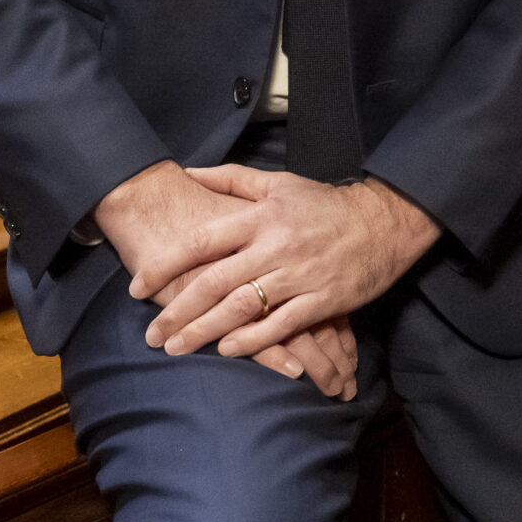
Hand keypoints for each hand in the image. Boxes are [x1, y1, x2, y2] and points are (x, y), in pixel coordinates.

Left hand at [91, 161, 356, 396]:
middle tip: (151, 333)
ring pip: (241, 309)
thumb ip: (231, 179)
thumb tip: (188, 172)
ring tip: (176, 347)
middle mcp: (275, 246)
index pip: (201, 242)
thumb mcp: (279, 183)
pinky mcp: (321, 301)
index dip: (165, 265)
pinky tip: (227, 350)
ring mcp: (298, 276)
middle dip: (177, 312)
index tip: (137, 286)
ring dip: (203, 331)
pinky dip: (251, 341)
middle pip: (214, 283)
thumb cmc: (326, 205)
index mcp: (261, 217)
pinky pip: (280, 326)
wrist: (384, 223)